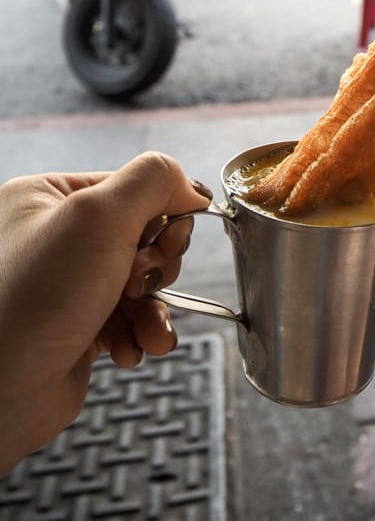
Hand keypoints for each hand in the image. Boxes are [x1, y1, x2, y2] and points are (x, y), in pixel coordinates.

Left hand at [0, 152, 210, 471]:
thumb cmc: (28, 302)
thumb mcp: (98, 217)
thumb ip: (152, 182)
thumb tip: (191, 187)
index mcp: (49, 197)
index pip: (135, 189)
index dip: (163, 216)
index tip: (166, 242)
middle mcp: (56, 238)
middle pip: (146, 237)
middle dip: (157, 268)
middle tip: (137, 284)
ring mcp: (67, 285)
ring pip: (144, 283)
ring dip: (154, 308)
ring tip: (142, 327)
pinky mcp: (78, 327)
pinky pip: (131, 320)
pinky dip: (140, 335)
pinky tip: (129, 348)